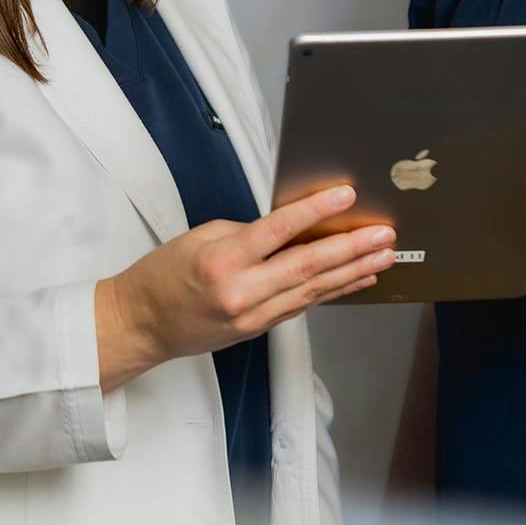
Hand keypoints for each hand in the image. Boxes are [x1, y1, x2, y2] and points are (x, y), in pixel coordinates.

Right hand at [97, 186, 394, 390]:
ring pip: (314, 290)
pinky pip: (303, 305)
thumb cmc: (164, 273)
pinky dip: (334, 290)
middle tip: (384, 234)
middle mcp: (242, 293)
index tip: (346, 195)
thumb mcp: (201, 237)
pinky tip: (358, 277)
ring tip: (384, 255)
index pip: (278, 232)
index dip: (315, 212)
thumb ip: (249, 233)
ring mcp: (253, 316)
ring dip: (353, 271)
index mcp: (223, 261)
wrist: (141, 325)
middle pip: (307, 267)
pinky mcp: (259, 329)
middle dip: (351, 248)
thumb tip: (293, 228)